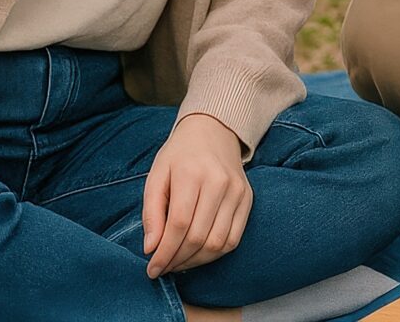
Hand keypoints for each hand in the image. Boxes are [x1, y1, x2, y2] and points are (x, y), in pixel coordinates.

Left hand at [143, 113, 251, 277]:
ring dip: (195, 261)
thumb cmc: (179, 156)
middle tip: (163, 268)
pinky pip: (234, 239)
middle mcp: (219, 182)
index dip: (164, 253)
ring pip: (218, 243)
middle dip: (177, 260)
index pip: (179, 224)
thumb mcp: (156, 176)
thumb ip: (151, 213)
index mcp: (192, 173)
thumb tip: (151, 249)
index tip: (151, 269)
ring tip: (178, 263)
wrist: (214, 131)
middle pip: (198, 237)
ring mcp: (238, 191)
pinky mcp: (248, 199)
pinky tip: (198, 254)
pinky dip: (215, 254)